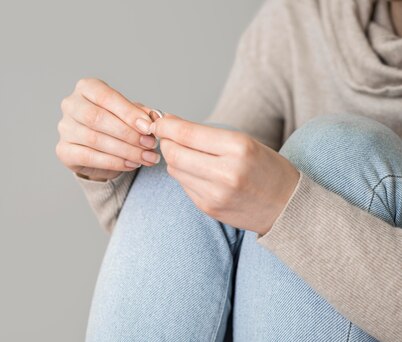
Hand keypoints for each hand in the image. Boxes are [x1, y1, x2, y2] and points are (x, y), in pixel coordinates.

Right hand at [56, 78, 161, 180]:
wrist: (99, 149)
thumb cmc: (115, 123)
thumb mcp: (130, 114)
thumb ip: (141, 114)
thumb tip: (153, 118)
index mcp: (86, 87)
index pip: (106, 97)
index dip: (128, 113)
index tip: (148, 127)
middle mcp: (70, 105)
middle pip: (97, 118)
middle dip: (127, 133)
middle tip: (149, 144)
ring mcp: (64, 128)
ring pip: (94, 139)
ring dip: (124, 150)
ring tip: (145, 157)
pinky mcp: (63, 150)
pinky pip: (88, 157)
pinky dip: (113, 162)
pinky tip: (130, 164)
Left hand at [150, 113, 299, 234]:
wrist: (287, 207)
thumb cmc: (266, 168)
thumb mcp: (245, 142)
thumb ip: (206, 134)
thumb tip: (169, 122)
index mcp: (239, 148)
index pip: (187, 133)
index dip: (166, 125)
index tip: (159, 120)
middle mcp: (226, 172)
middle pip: (174, 153)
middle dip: (165, 141)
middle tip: (166, 135)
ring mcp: (215, 194)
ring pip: (175, 169)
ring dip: (174, 158)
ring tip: (187, 152)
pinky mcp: (208, 207)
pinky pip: (183, 185)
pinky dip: (184, 174)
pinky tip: (197, 171)